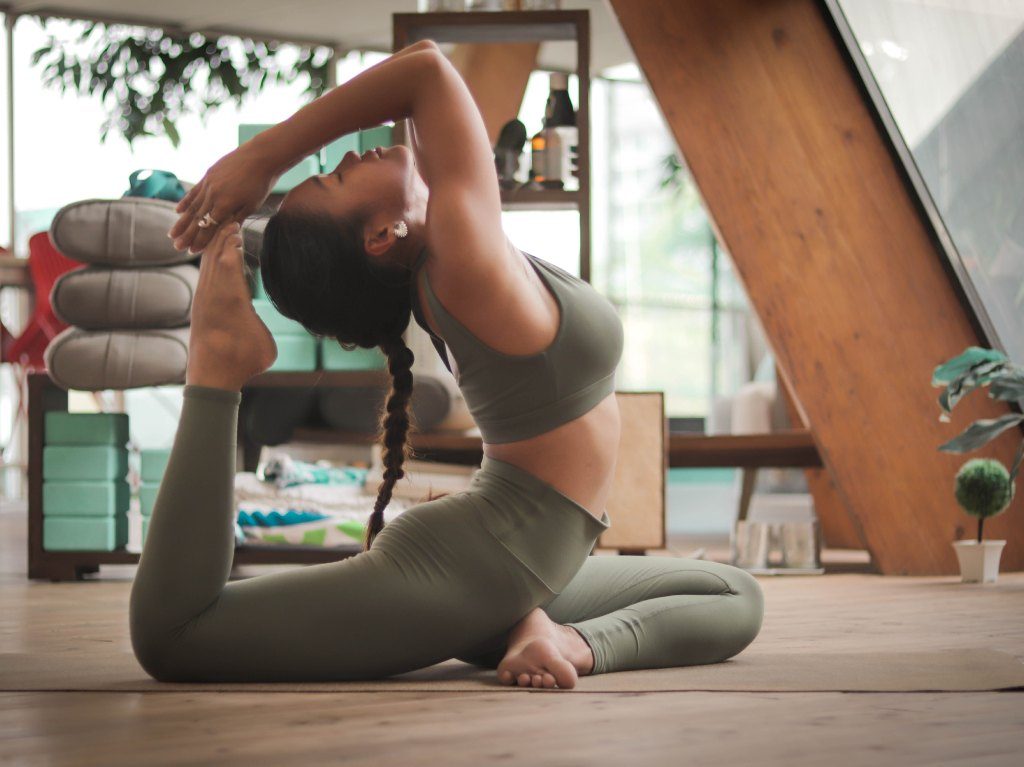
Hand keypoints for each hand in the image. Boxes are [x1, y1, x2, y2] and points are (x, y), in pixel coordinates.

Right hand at [168, 141, 282, 254]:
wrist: (260, 156)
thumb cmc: (261, 183)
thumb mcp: (251, 205)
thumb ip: (236, 219)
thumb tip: (226, 234)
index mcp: (224, 205)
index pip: (209, 228)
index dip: (200, 241)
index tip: (192, 251)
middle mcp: (212, 195)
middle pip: (196, 219)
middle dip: (186, 235)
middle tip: (177, 247)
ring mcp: (208, 184)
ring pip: (192, 207)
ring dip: (181, 222)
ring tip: (172, 234)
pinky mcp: (208, 175)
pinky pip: (194, 191)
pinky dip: (185, 202)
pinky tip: (178, 211)